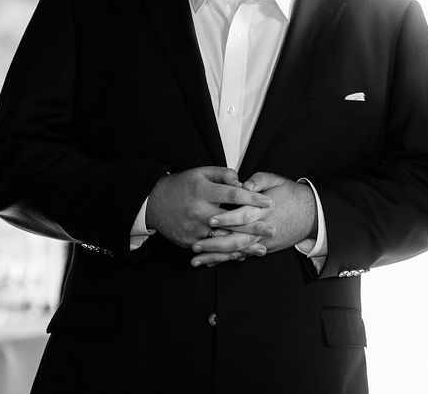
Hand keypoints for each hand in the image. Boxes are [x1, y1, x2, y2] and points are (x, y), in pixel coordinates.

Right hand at [145, 166, 271, 250]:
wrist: (154, 203)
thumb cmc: (183, 185)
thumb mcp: (201, 173)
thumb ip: (223, 174)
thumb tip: (242, 182)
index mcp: (204, 191)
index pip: (233, 195)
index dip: (253, 199)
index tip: (269, 202)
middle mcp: (199, 211)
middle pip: (232, 221)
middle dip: (255, 227)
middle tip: (273, 230)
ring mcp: (194, 228)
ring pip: (223, 239)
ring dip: (244, 245)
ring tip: (262, 249)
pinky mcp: (189, 241)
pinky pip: (211, 249)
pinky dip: (227, 253)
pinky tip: (242, 254)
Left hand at [190, 172, 316, 266]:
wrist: (312, 213)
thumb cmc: (291, 194)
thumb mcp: (276, 181)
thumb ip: (258, 180)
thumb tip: (243, 184)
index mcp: (264, 209)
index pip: (244, 215)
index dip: (227, 218)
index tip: (211, 220)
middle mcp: (262, 228)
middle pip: (237, 239)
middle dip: (215, 244)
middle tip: (195, 245)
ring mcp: (263, 241)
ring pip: (237, 251)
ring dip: (216, 257)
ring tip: (196, 260)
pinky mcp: (264, 249)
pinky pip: (243, 256)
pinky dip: (226, 260)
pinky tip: (210, 263)